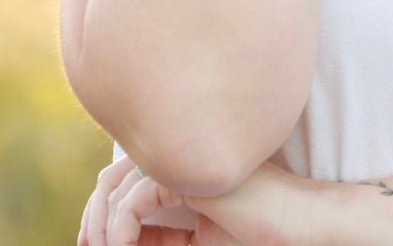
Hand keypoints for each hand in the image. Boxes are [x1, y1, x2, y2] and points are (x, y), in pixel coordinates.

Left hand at [80, 151, 345, 245]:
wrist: (299, 226)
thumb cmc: (259, 234)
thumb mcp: (199, 240)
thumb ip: (162, 238)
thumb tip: (116, 241)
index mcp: (183, 167)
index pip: (124, 181)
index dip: (100, 218)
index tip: (93, 245)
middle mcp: (180, 155)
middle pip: (113, 177)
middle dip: (93, 220)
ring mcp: (184, 159)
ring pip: (115, 186)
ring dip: (103, 229)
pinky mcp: (188, 172)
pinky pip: (134, 200)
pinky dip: (119, 231)